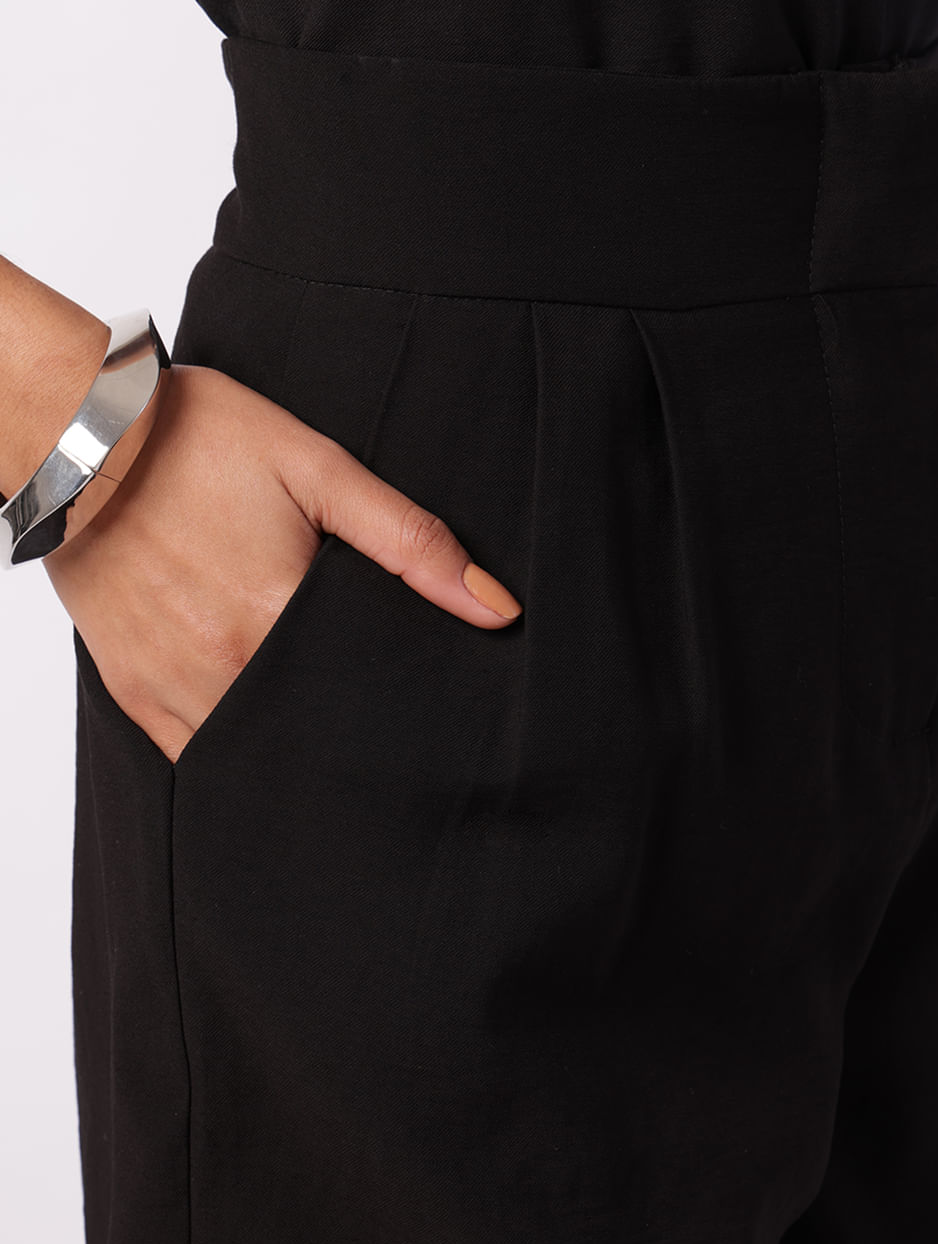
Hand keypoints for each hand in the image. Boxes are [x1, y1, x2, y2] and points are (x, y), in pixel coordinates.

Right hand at [43, 363, 521, 764]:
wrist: (78, 433)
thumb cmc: (199, 440)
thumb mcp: (318, 470)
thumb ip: (410, 544)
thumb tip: (494, 609)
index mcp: (273, 618)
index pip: (360, 698)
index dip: (394, 708)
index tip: (417, 714)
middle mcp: (220, 667)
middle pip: (307, 732)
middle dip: (345, 734)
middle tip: (373, 720)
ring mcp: (170, 685)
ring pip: (250, 751)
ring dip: (290, 743)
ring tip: (320, 722)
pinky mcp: (133, 689)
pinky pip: (192, 751)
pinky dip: (231, 744)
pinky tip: (261, 723)